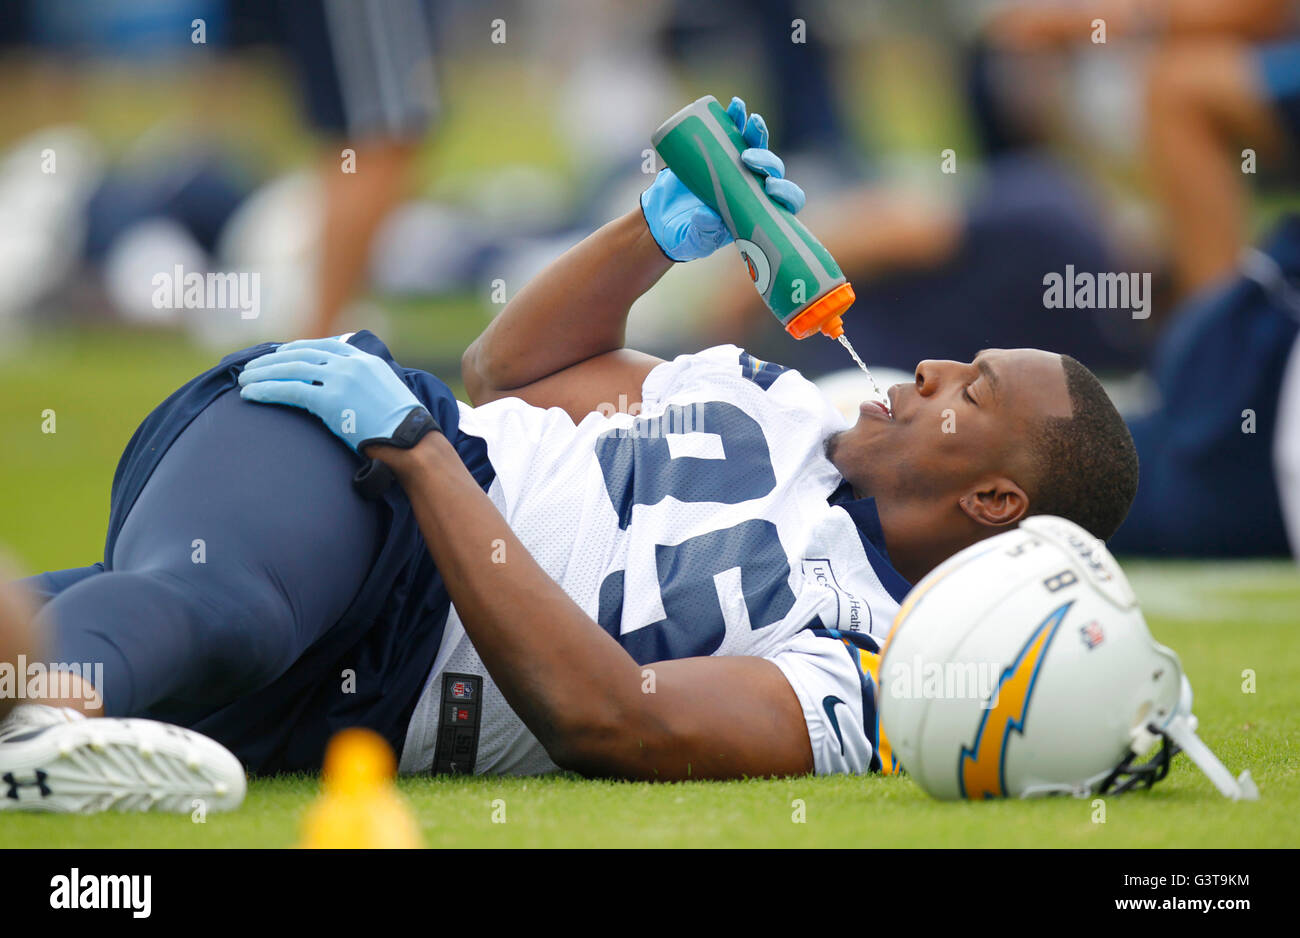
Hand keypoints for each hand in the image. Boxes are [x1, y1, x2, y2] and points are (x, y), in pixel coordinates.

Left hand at [238, 337, 436, 452]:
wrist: (411, 440)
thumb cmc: (401, 428)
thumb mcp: (387, 395)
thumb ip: (366, 386)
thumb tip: (350, 396)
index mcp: (366, 360)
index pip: (324, 346)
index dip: (296, 349)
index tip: (279, 355)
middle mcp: (351, 364)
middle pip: (302, 354)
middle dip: (273, 361)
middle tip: (251, 369)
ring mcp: (340, 380)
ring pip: (291, 369)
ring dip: (263, 374)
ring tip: (243, 382)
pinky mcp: (330, 400)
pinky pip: (290, 390)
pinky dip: (266, 390)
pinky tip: (250, 395)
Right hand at [641, 96, 805, 261]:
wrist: (660, 217)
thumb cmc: (683, 235)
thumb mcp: (691, 240)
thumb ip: (701, 233)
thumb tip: (708, 216)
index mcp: (755, 210)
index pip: (784, 201)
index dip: (786, 192)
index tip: (770, 188)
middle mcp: (752, 186)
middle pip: (772, 169)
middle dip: (767, 160)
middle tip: (747, 157)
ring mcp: (737, 166)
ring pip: (757, 146)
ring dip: (757, 132)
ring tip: (750, 120)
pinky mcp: (718, 151)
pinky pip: (732, 131)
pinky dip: (735, 118)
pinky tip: (735, 107)